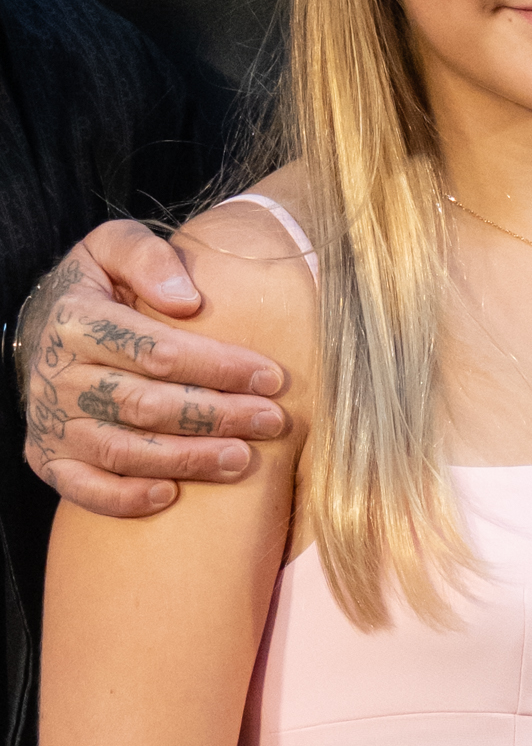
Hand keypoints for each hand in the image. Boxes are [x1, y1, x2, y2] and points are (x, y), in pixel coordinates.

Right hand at [17, 223, 287, 515]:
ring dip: (188, 460)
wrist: (45, 329)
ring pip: (124, 451)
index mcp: (75, 321)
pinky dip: (126, 497)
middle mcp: (59, 376)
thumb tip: (187, 299)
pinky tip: (171, 496)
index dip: (220, 367)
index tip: (272, 377)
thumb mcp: (112, 248)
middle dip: (218, 416)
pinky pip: (85, 489)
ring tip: (243, 459)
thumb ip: (147, 256)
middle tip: (273, 422)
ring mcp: (51, 421)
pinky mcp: (47, 458)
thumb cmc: (100, 289)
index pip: (158, 352)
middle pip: (147, 406)